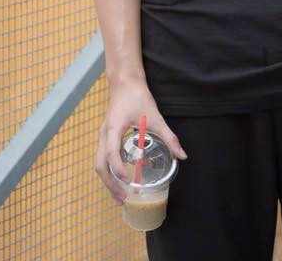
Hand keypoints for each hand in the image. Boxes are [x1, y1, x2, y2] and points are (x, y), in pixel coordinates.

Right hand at [95, 78, 188, 204]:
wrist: (124, 82)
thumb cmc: (138, 96)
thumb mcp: (155, 116)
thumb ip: (169, 137)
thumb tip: (182, 156)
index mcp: (113, 129)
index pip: (111, 154)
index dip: (118, 170)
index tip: (129, 182)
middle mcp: (104, 135)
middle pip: (100, 165)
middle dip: (109, 184)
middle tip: (122, 199)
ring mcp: (103, 136)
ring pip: (99, 163)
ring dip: (108, 181)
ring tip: (119, 196)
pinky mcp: (106, 136)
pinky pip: (103, 157)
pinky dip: (111, 170)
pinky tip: (124, 178)